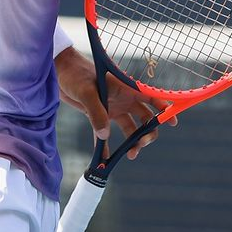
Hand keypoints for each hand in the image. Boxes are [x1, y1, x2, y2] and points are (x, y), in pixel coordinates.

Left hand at [55, 46, 177, 159]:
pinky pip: (106, 135)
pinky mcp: (98, 116)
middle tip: (141, 144)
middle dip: (148, 132)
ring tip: (131, 155)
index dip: (164, 107)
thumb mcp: (86, 91)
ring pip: (130, 128)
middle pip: (144, 118)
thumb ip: (96, 112)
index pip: (150, 96)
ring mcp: (111, 108)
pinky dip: (108, 147)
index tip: (173, 121)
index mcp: (125, 87)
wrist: (59, 71)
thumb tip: (105, 136)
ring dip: (133, 142)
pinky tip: (107, 159)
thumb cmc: (75, 74)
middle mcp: (122, 99)